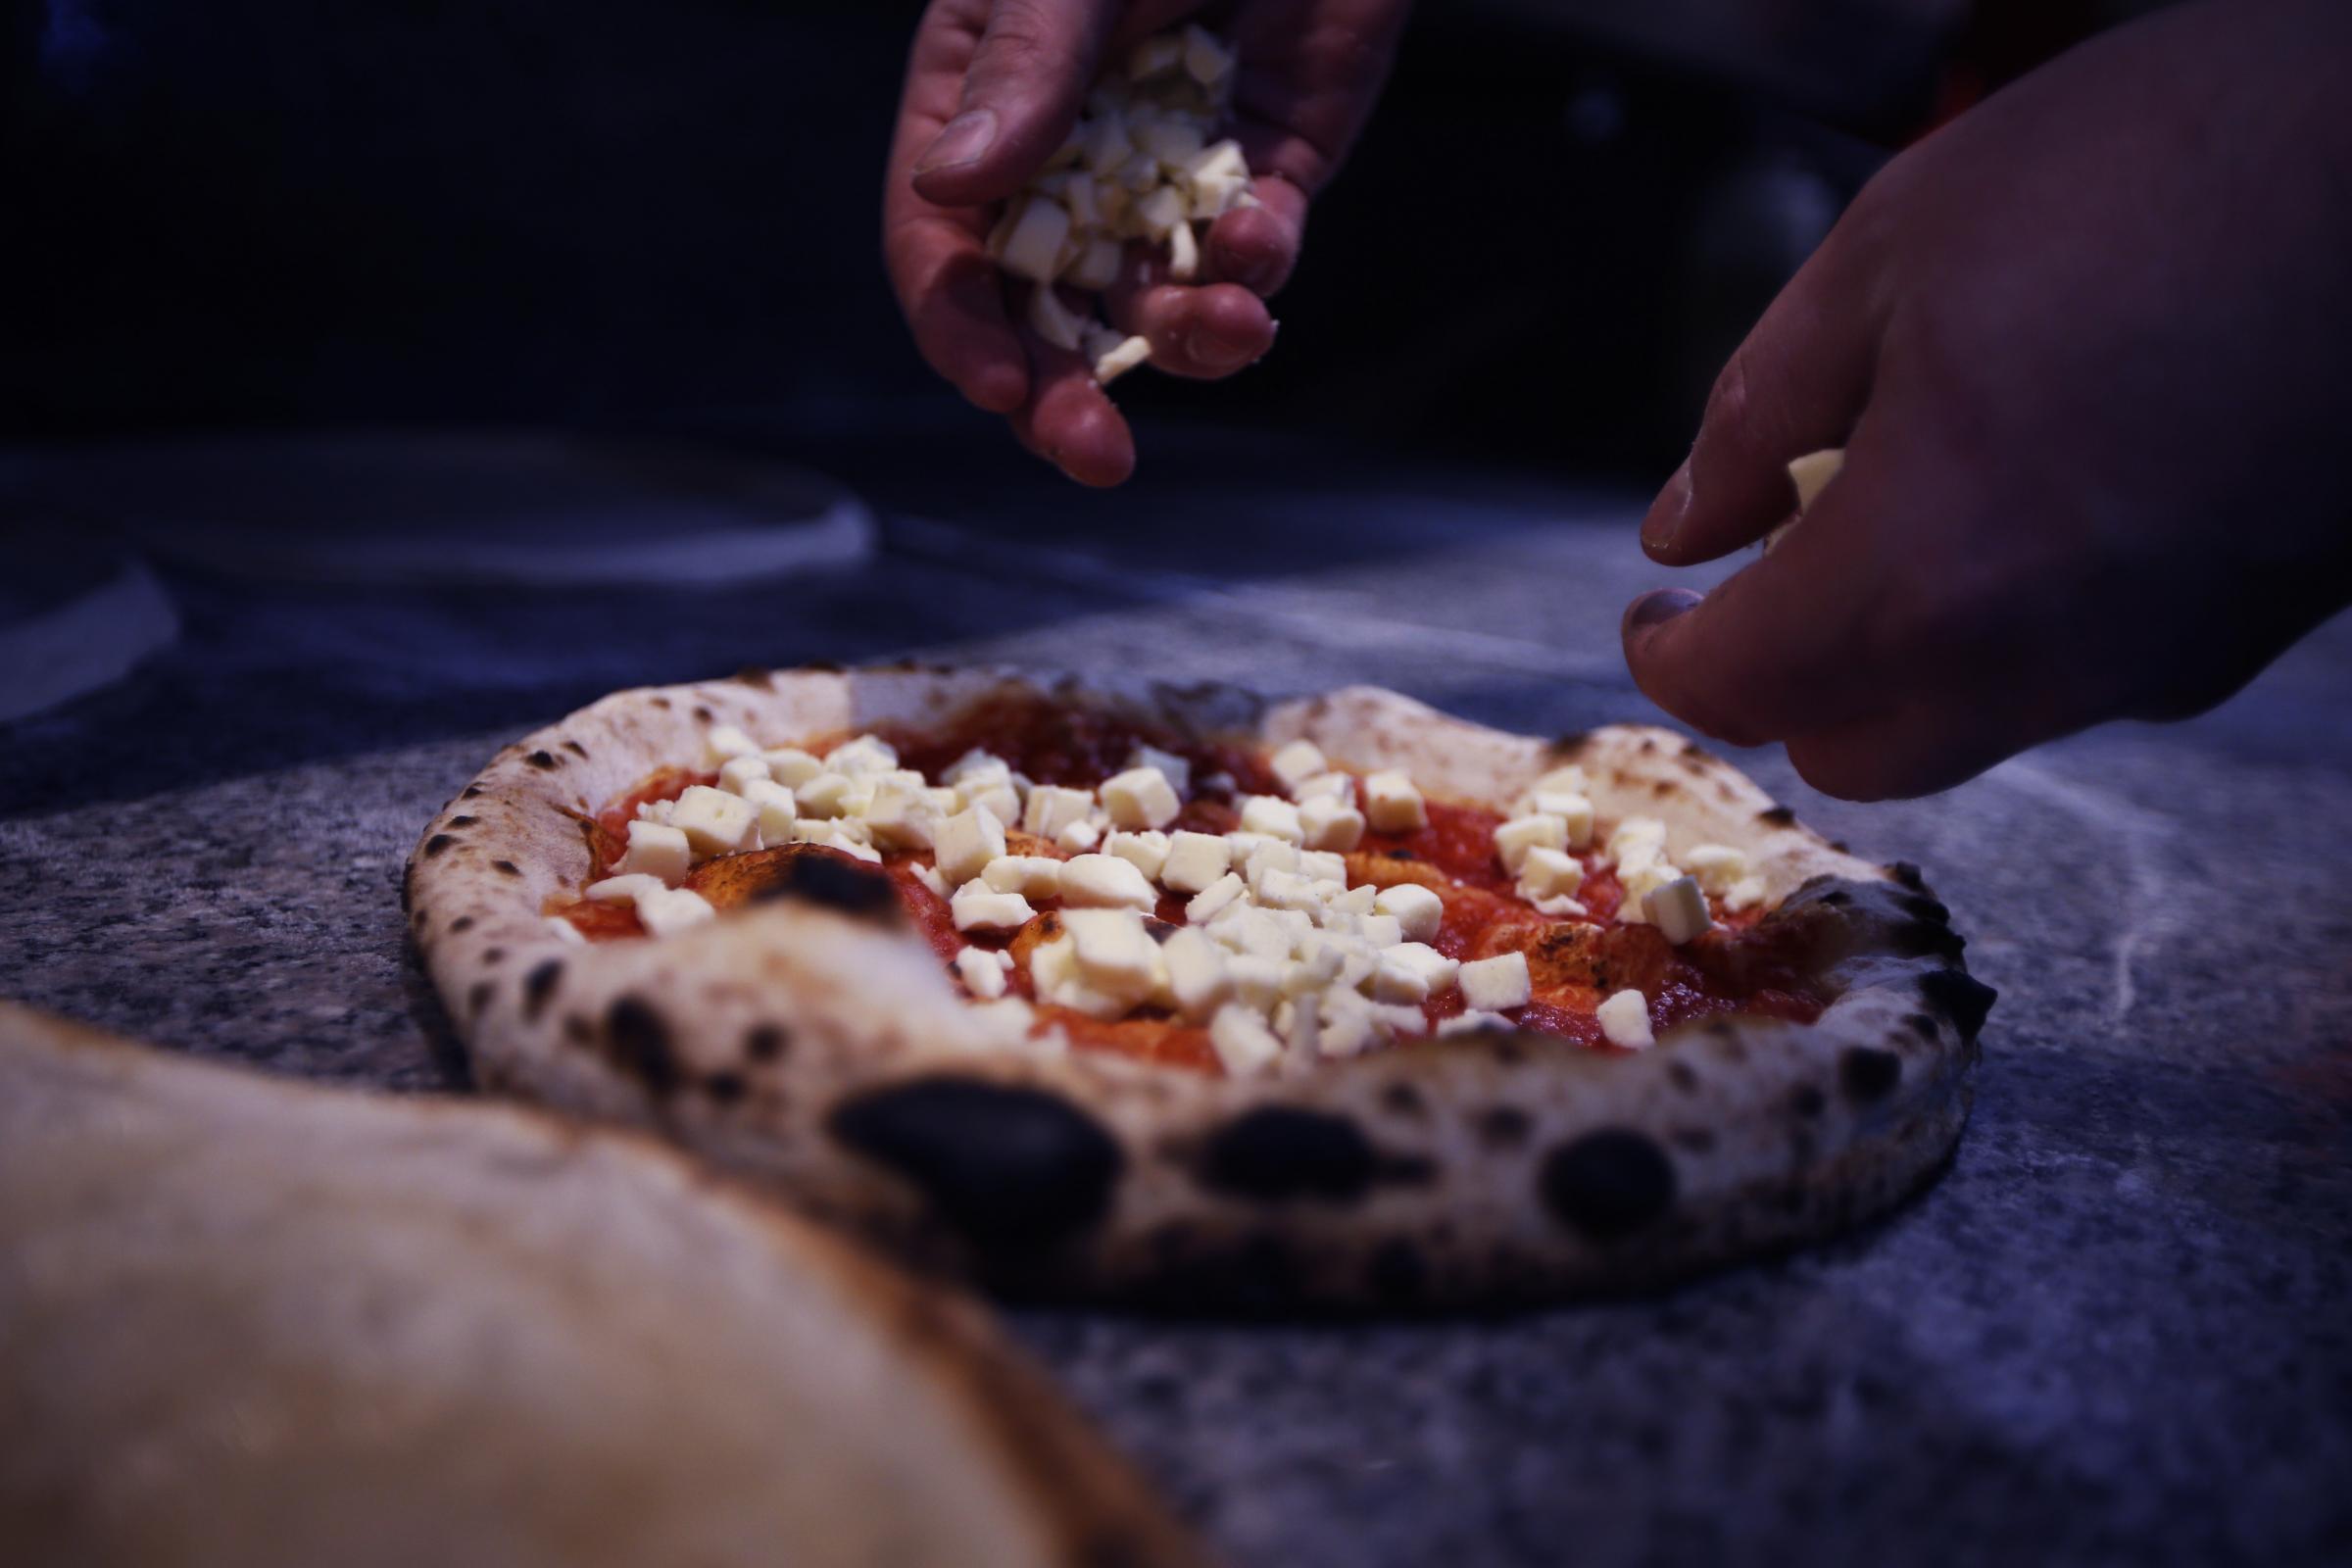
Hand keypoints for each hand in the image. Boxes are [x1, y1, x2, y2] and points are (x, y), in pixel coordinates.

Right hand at [882, 0, 1410, 485]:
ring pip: (1159, 300)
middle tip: (1096, 455)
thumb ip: (1025, 67)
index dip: (964, 329)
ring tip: (1229, 330)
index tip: (1002, 390)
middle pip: (1046, 311)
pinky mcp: (1272, 167)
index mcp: (983, 106)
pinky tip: (1258, 249)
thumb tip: (948, 186)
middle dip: (1067, 392)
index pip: (945, 247)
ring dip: (1186, 338)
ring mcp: (1171, 170)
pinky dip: (1257, 265)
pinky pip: (1256, 248)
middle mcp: (1069, 157)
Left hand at [1621, 0, 2351, 799]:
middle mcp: (2042, 661)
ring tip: (1907, 512)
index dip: (1671, 657)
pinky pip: (2089, 676)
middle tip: (1767, 581)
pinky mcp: (2244, 631)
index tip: (1658, 614)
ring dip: (1906, 661)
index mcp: (1923, 574)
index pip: (1740, 690)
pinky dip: (2023, 629)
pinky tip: (2036, 506)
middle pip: (1854, 751)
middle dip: (1786, 685)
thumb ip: (1758, 411)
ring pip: (1976, 725)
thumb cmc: (2162, 170)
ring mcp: (2158, 661)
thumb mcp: (1893, 251)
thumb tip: (1686, 524)